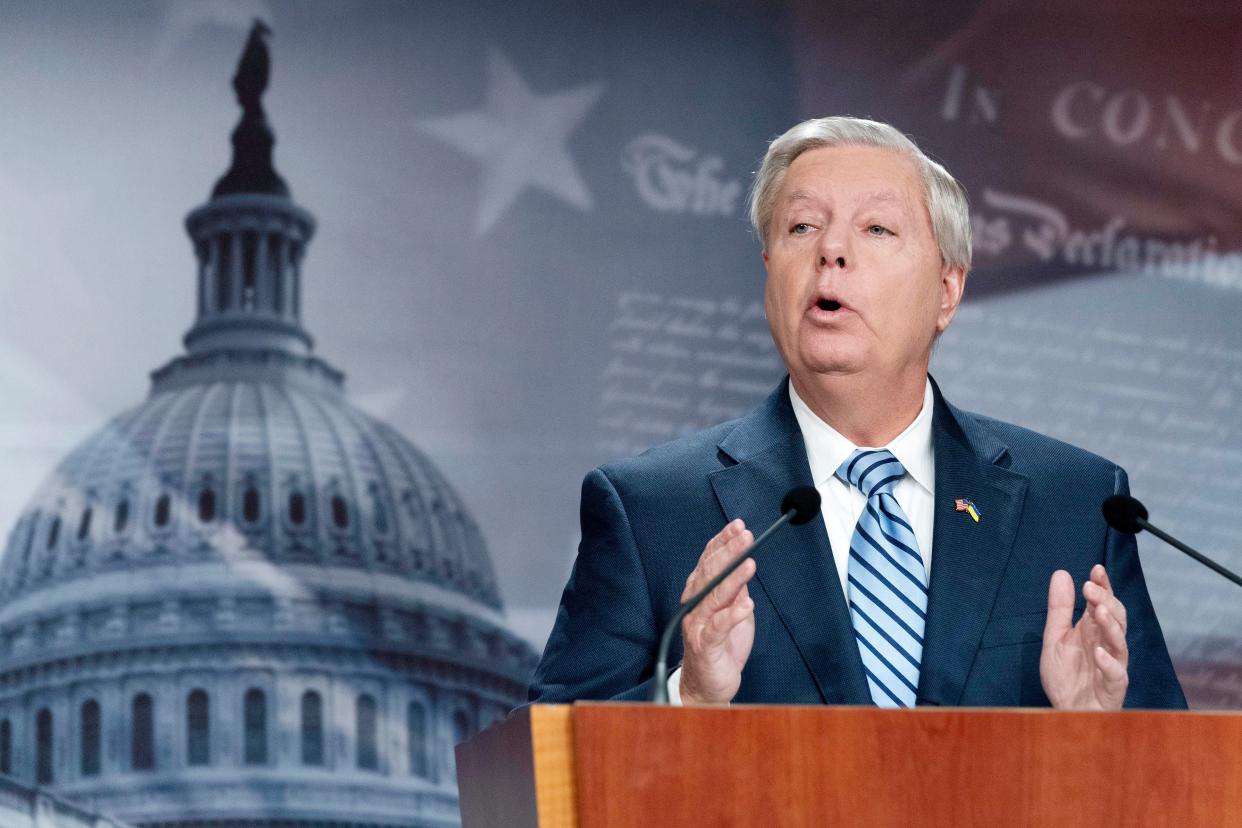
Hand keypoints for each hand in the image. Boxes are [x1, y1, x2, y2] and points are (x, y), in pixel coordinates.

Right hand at [678, 519, 755, 704]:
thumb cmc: (720, 647)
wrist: (708, 686)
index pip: (709, 561)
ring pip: (715, 597)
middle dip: (728, 552)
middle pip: (710, 574)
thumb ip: (734, 589)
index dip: (722, 542)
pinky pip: (719, 628)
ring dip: (733, 579)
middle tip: (745, 535)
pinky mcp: (706, 646)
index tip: (737, 526)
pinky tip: (746, 604)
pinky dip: (732, 615)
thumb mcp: (732, 611)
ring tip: (749, 563)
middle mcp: (695, 606)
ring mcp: (698, 626)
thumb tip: (744, 563)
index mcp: (699, 593)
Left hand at [1039, 564, 1128, 709]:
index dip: (1103, 586)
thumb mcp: (1055, 636)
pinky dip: (1109, 663)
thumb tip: (1061, 573)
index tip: (1096, 569)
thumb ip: (1060, 608)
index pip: (1103, 603)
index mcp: (1093, 630)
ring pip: (1120, 642)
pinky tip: (1099, 653)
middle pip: (1115, 618)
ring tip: (1099, 610)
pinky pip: (1116, 674)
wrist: (1066, 711)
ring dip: (1111, 626)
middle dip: (1105, 601)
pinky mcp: (1113, 687)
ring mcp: (1112, 665)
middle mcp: (1106, 644)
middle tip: (1091, 588)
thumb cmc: (1066, 675)